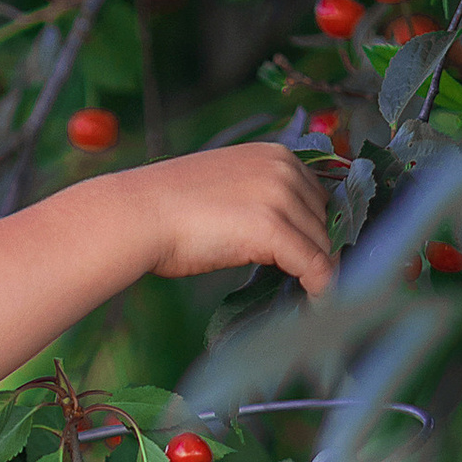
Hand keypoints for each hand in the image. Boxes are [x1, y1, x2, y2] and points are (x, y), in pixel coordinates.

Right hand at [124, 145, 336, 297]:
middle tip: (309, 283)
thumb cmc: (168, 207)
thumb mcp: (227, 189)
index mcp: (275, 155)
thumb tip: (282, 235)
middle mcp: (284, 170)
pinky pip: (315, 266)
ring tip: (313, 298)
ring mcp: (280, 197)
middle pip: (323, 221)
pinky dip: (323, 290)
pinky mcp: (273, 229)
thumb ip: (260, 199)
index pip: (317, 198)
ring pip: (322, 245)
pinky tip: (318, 306)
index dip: (316, 231)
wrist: (137, 214)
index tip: (311, 257)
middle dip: (318, 252)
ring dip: (321, 274)